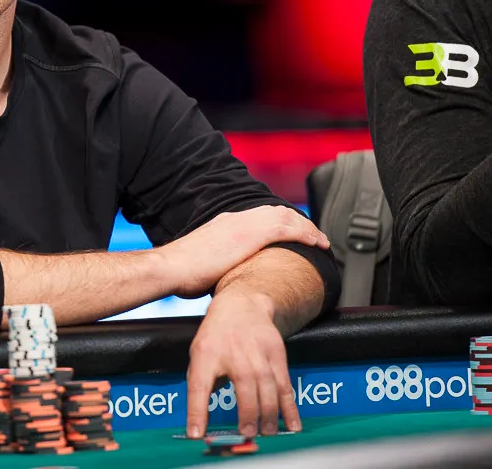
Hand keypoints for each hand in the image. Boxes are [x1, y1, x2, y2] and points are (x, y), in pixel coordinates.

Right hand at [158, 206, 328, 298]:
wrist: (170, 267)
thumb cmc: (181, 272)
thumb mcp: (203, 262)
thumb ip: (218, 264)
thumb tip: (223, 278)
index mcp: (224, 224)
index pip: (259, 218)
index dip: (280, 223)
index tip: (293, 234)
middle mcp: (235, 219)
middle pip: (275, 212)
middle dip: (297, 223)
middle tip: (313, 236)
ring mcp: (243, 224)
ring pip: (285, 217)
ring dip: (306, 227)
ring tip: (320, 240)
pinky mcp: (251, 235)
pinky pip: (287, 229)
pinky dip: (305, 233)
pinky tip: (317, 243)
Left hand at [185, 290, 298, 438]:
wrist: (242, 306)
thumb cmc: (216, 336)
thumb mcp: (199, 354)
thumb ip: (200, 383)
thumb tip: (202, 418)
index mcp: (206, 354)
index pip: (199, 386)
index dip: (197, 412)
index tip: (196, 434)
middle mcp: (234, 352)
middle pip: (244, 386)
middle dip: (247, 413)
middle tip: (246, 433)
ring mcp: (258, 353)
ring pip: (267, 387)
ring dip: (269, 413)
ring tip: (266, 432)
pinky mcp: (277, 355)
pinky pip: (285, 385)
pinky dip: (289, 407)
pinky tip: (292, 424)